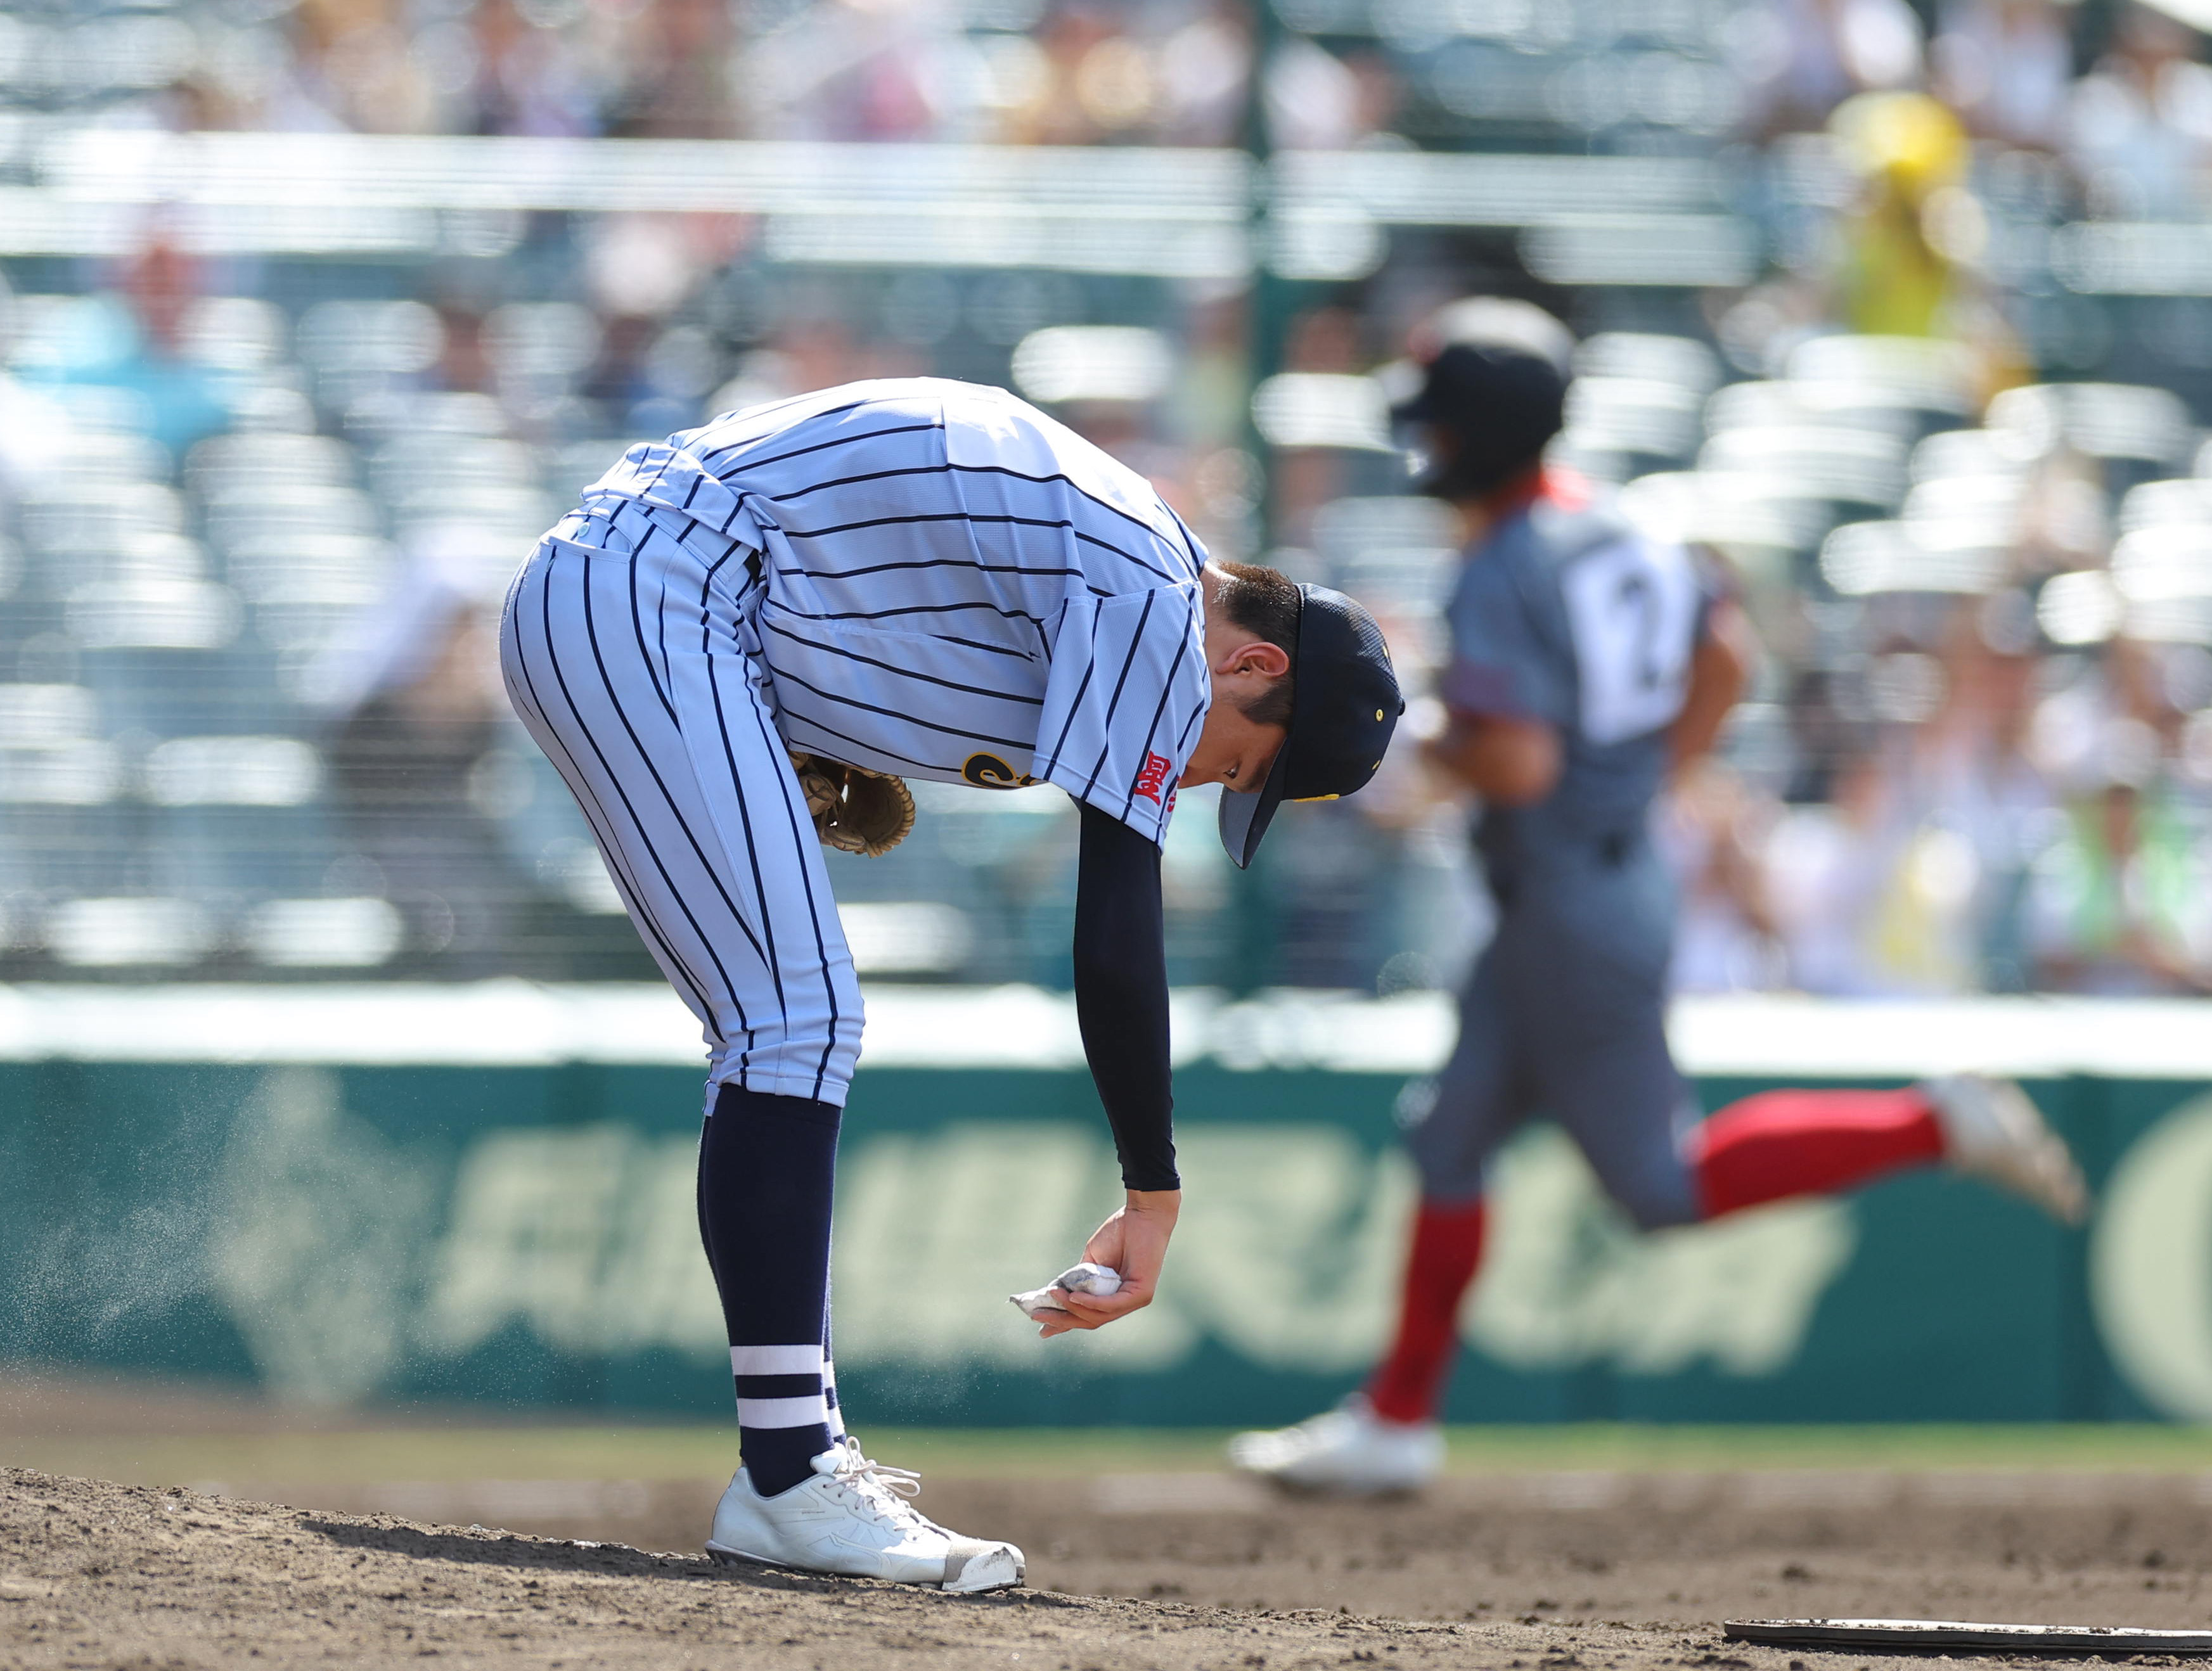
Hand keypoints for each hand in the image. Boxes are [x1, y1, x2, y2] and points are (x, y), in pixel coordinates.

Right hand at [1036, 1189, 1178, 1337]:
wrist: (1142, 1215)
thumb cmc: (1119, 1233)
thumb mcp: (1091, 1260)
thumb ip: (1078, 1279)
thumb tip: (1055, 1294)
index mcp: (1113, 1295)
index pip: (1087, 1315)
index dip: (1064, 1324)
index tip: (1041, 1331)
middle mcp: (1124, 1302)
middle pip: (1090, 1320)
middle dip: (1062, 1320)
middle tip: (1037, 1316)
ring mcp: (1134, 1300)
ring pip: (1098, 1315)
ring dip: (1072, 1308)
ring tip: (1054, 1295)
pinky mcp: (1142, 1294)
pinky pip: (1112, 1305)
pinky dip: (1091, 1303)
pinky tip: (1074, 1297)